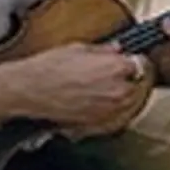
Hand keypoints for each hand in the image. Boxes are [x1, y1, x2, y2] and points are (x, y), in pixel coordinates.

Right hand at [0, 43, 149, 134]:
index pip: (138, 64)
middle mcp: (116, 90)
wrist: (31, 90)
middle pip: (136, 85)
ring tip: (108, 86)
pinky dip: (109, 108)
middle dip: (129, 78)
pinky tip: (97, 99)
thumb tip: (114, 49)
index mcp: (116, 68)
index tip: (126, 59)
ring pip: (127, 102)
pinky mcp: (96, 121)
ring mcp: (107, 108)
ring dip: (122, 94)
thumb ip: (103, 50)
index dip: (130, 60)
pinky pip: (112, 114)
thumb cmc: (50, 68)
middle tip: (118, 73)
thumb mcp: (79, 48)